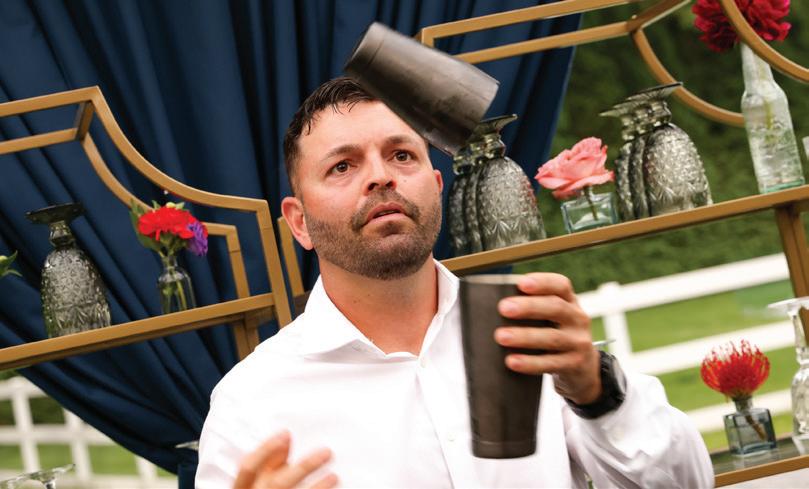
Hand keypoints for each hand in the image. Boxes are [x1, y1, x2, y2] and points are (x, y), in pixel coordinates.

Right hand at [233, 430, 337, 488]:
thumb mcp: (258, 481)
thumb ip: (271, 462)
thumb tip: (286, 440)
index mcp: (244, 488)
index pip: (249, 467)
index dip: (266, 449)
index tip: (286, 434)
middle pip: (278, 483)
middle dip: (303, 466)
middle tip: (325, 453)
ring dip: (317, 487)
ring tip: (333, 476)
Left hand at [493, 273, 600, 404]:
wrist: (584, 368)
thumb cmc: (555, 334)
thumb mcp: (552, 318)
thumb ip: (532, 308)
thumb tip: (490, 306)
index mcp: (569, 301)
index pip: (560, 285)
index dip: (542, 282)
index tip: (521, 283)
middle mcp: (577, 318)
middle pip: (555, 308)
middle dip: (529, 307)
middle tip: (503, 308)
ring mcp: (578, 342)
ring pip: (552, 337)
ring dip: (525, 336)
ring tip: (501, 336)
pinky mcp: (575, 365)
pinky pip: (551, 363)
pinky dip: (530, 362)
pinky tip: (512, 361)